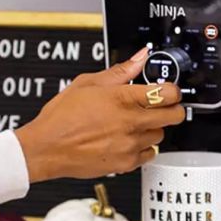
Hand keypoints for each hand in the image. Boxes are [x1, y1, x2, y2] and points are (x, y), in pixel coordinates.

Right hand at [15, 47, 184, 181]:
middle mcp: (130, 122)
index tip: (168, 90)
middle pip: (174, 116)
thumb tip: (139, 57)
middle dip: (172, 109)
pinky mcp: (126, 163)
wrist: (47, 148)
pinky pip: (149, 154)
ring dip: (154, 128)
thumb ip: (119, 71)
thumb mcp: (87, 83)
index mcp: (123, 99)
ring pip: (161, 135)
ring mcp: (130, 144)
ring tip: (136, 123)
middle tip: (162, 106)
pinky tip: (130, 139)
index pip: (168, 93)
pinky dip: (144, 147)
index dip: (172, 90)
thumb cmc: (62, 117)